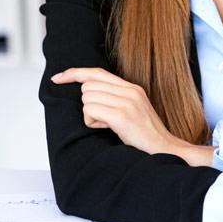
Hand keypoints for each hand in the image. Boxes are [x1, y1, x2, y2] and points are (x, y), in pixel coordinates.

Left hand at [50, 67, 184, 157]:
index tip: (58, 78)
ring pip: (87, 98)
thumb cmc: (145, 134)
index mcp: (132, 87)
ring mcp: (127, 102)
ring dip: (91, 115)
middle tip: (105, 119)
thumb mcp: (133, 109)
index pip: (97, 72)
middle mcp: (130, 90)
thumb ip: (115, 97)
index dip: (74, 73)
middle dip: (88, 104)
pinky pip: (90, 111)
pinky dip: (92, 122)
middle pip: (88, 86)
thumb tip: (88, 91)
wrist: (165, 149)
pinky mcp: (122, 115)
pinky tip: (107, 128)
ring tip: (108, 124)